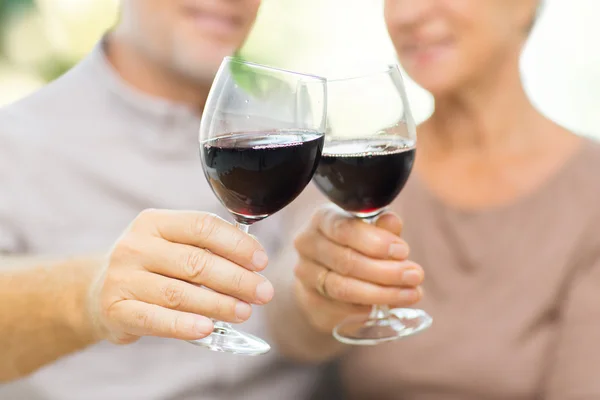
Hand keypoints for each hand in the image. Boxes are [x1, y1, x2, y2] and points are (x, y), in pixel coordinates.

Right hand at [88, 210, 273, 343]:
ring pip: (179, 293)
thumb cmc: (152, 268)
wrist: (99, 294)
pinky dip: (184, 325)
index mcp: (154, 222)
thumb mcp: (174, 246)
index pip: (202, 226)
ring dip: (218, 304)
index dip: (236, 244)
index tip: (261, 261)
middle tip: (263, 292)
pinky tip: (208, 328)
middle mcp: (136, 246)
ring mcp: (122, 278)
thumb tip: (255, 257)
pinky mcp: (115, 309)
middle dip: (236, 279)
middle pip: (195, 262)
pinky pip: (154, 319)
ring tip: (244, 312)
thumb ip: (209, 247)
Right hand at [294, 205, 423, 332]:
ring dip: (382, 293)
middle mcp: (308, 243)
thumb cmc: (353, 249)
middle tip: (415, 275)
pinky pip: (342, 307)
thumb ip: (382, 229)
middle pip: (346, 260)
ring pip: (344, 287)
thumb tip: (392, 221)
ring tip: (411, 293)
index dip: (376, 242)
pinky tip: (388, 305)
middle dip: (386, 270)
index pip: (345, 228)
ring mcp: (305, 273)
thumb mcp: (370, 235)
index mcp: (323, 219)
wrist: (325, 281)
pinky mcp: (309, 299)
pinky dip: (368, 307)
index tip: (403, 251)